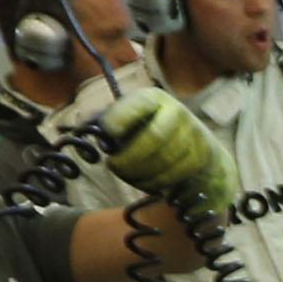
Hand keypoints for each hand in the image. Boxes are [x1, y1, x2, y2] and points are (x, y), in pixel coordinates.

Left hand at [96, 85, 229, 213]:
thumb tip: (81, 128)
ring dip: (140, 174)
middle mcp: (176, 112)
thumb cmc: (151, 134)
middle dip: (129, 158)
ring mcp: (192, 135)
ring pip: (164, 160)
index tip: (107, 135)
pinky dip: (156, 183)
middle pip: (154, 138)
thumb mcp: (130, 121)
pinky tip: (147, 182)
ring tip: (128, 175)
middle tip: (113, 165)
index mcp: (153, 98)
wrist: (200, 150)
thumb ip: (106, 122)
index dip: (119, 120)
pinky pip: (175, 175)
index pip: (136, 105)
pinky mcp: (201, 158)